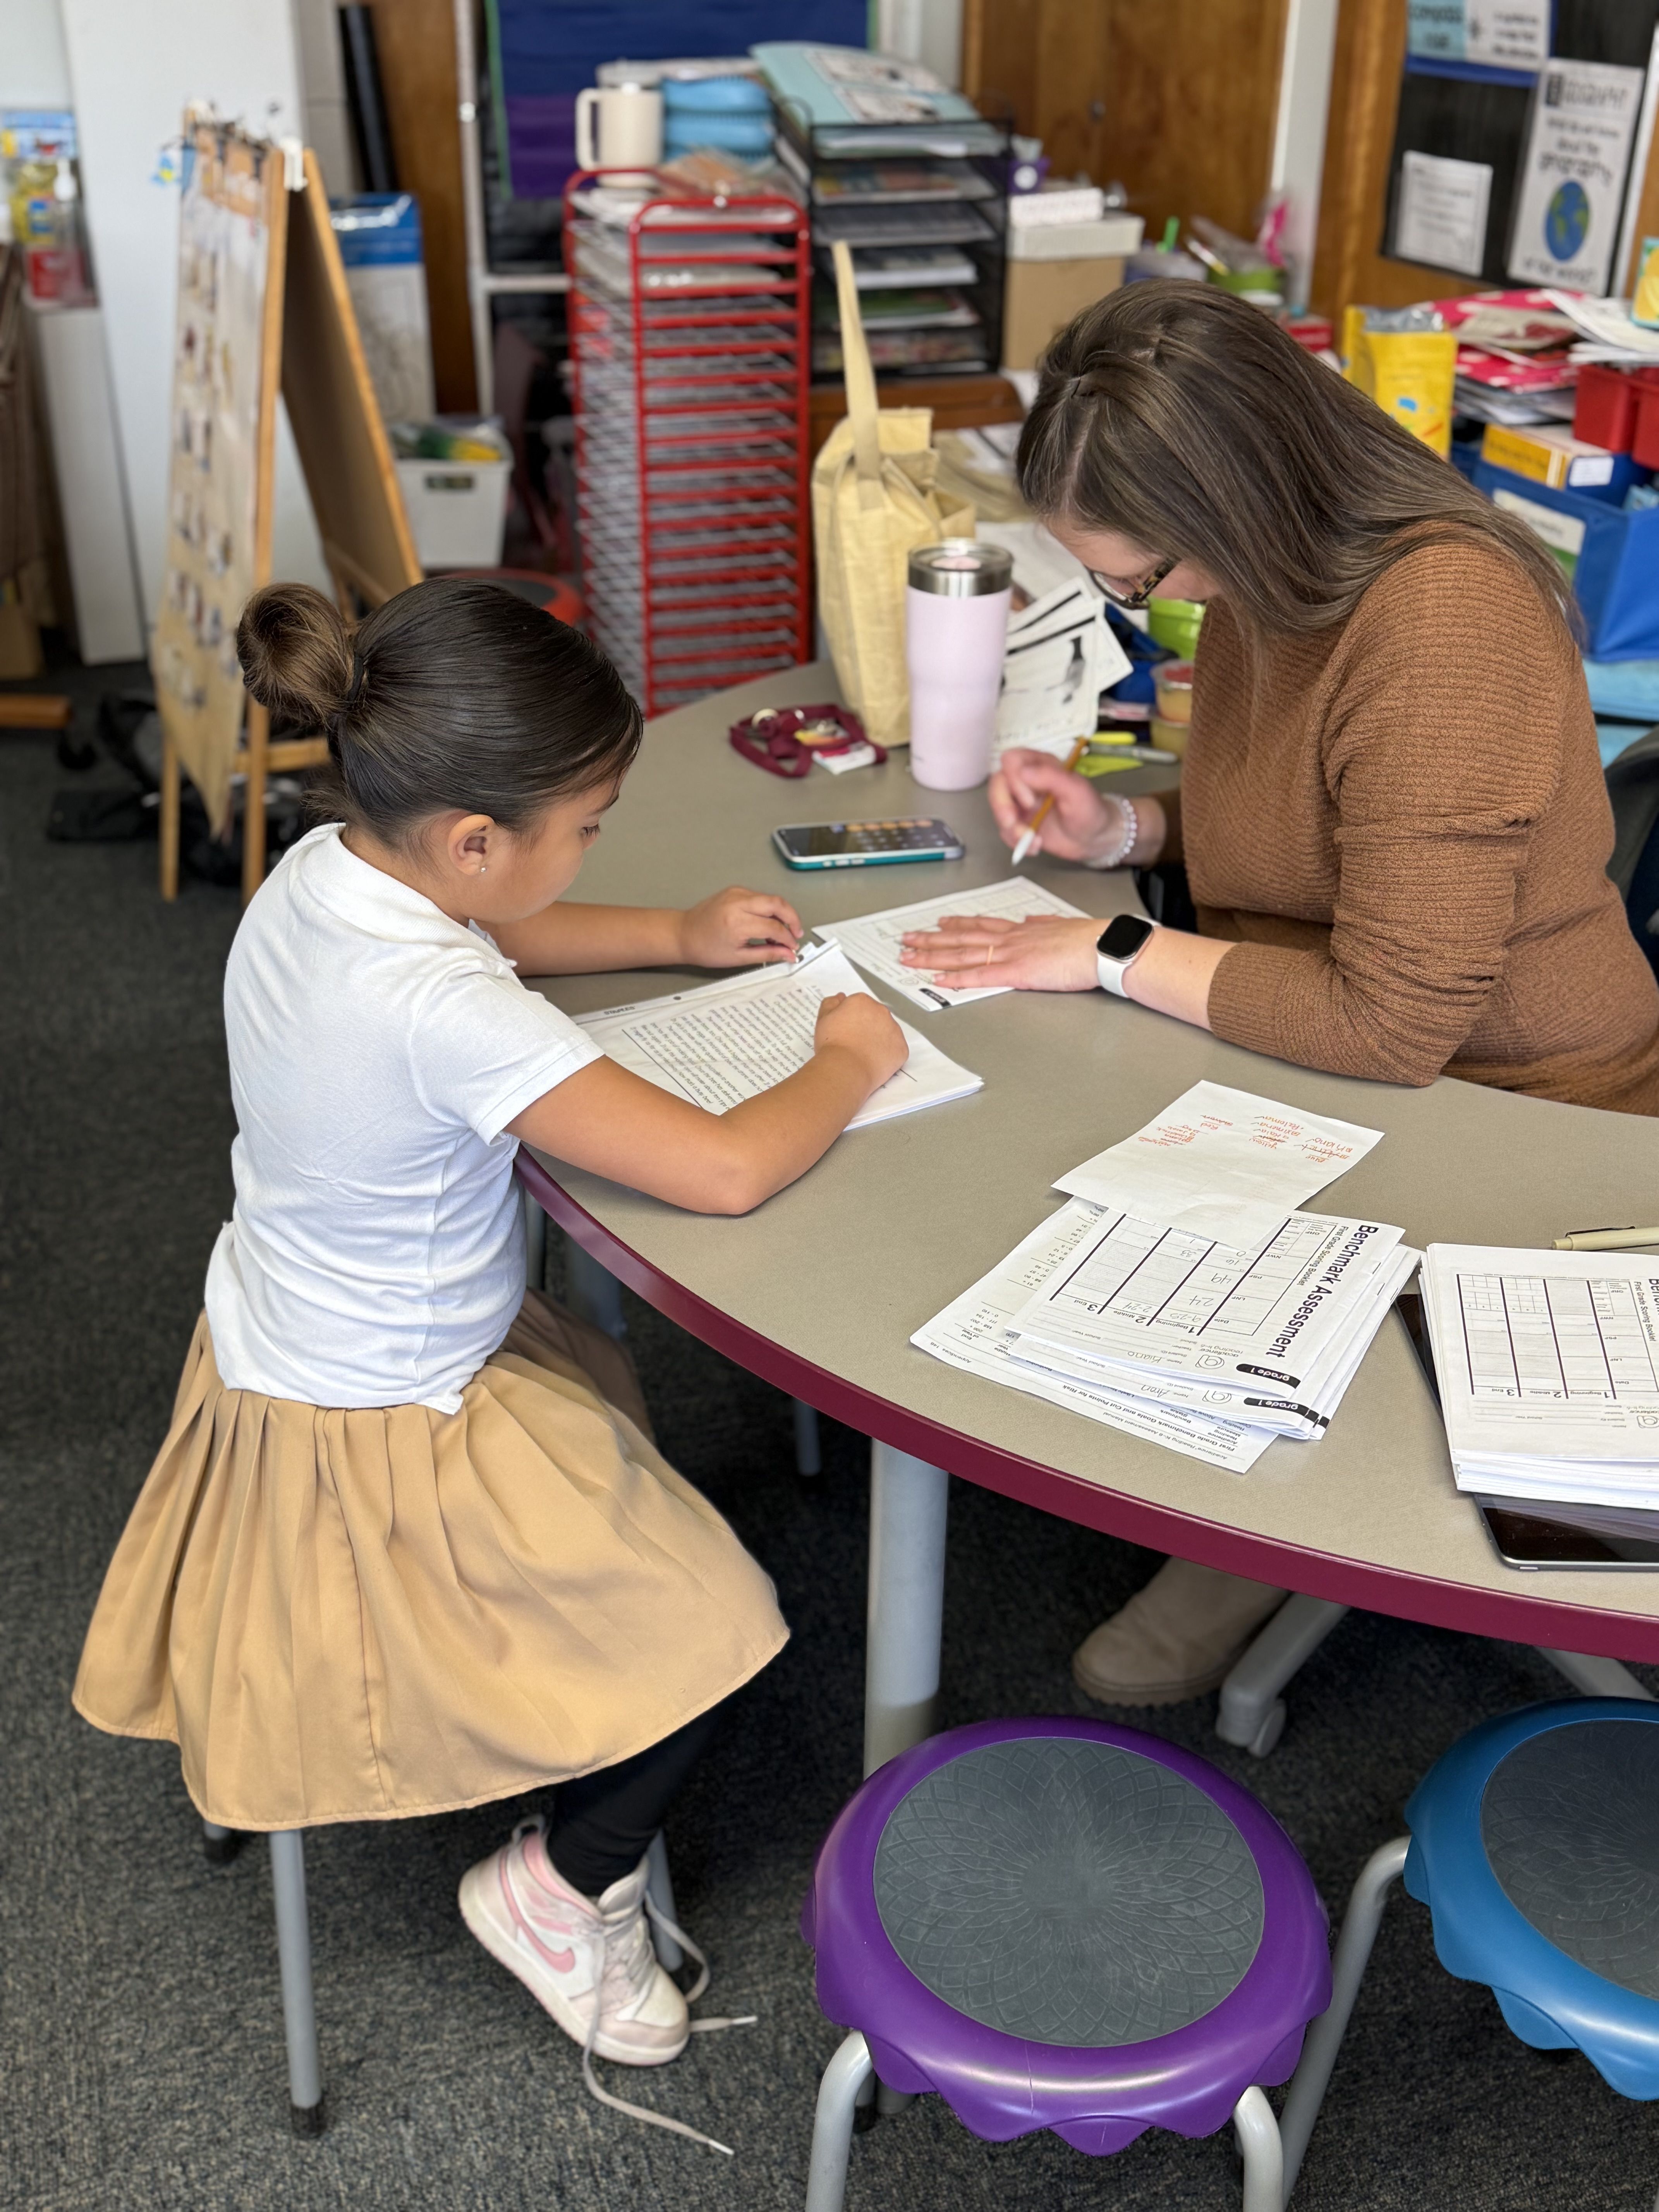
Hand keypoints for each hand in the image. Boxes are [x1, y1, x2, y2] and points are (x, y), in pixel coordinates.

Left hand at [677, 885, 802, 967]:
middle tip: (795, 934)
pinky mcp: (735, 890)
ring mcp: (736, 893)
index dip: (788, 939)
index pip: (774, 927)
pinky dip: (768, 909)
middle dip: (792, 918)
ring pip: (770, 898)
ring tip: (780, 933)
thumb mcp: (738, 957)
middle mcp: (738, 902)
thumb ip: (767, 954)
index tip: (792, 948)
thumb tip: (788, 954)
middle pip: (778, 903)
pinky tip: (767, 923)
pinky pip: (760, 897)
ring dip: (781, 913)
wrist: (684, 934)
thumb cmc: (705, 948)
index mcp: (737, 922)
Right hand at [814, 991, 907, 1090]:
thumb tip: (841, 997)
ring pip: (887, 1032)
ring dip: (879, 1039)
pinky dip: (887, 1055)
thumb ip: (831, 1004)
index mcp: (862, 1001)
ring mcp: (894, 1030)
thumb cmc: (833, 1043)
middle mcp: (882, 1011)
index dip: (851, 1019)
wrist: (845, 1068)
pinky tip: (874, 1061)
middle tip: (854, 1042)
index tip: (845, 1031)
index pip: (859, 1006)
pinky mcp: (901, 1048)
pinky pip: (895, 1049)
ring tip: (863, 1053)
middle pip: (875, 1016)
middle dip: (867, 1026)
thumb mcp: (823, 1019)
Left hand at [899, 913, 1100, 992]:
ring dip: (932, 955)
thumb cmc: (1089, 939)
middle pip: (962, 937)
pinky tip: (936, 978)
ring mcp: (1010, 954)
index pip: (981, 925)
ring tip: (909, 955)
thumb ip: (1044, 924)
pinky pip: (978, 975)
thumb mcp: (1062, 925)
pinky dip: (955, 977)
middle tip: (907, 938)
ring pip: (962, 953)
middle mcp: (1010, 938)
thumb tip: (1034, 920)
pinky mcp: (1015, 972)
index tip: (939, 922)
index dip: (957, 924)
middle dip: (931, 939)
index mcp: (1022, 929)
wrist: (1102, 946)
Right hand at [990, 748, 1124, 864]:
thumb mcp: (1076, 791)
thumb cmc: (1089, 810)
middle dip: (1002, 806)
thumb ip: (1051, 777)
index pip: (1011, 760)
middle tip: (1013, 823)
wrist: (1094, 838)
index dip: (1013, 779)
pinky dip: (1016, 842)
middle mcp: (1026, 781)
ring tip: (1033, 841)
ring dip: (1010, 829)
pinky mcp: (1020, 822)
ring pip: (998, 809)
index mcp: (1040, 765)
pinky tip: (1036, 846)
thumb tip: (1023, 771)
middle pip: (997, 784)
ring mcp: (1020, 803)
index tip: (1030, 801)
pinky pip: (1004, 830)